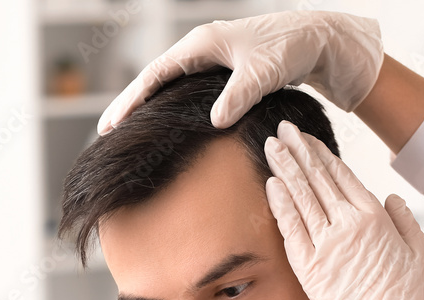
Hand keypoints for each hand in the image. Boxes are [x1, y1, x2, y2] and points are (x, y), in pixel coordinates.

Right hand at [97, 11, 383, 134]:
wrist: (317, 41)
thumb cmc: (290, 50)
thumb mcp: (263, 74)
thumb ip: (238, 96)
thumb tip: (215, 122)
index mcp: (202, 44)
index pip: (154, 76)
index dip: (131, 101)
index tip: (111, 125)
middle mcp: (201, 49)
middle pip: (155, 81)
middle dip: (130, 106)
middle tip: (106, 134)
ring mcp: (212, 60)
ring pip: (170, 87)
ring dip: (149, 108)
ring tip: (127, 134)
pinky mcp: (225, 72)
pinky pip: (188, 92)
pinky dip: (172, 109)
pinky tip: (167, 128)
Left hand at [264, 120, 423, 299]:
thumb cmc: (409, 298)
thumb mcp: (422, 253)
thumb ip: (406, 220)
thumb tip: (390, 197)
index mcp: (375, 218)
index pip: (341, 176)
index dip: (321, 154)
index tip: (307, 139)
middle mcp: (347, 225)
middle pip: (317, 179)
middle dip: (298, 151)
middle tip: (282, 130)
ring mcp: (325, 245)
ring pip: (300, 197)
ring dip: (285, 168)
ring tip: (272, 147)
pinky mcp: (308, 267)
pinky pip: (290, 228)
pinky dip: (280, 204)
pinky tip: (271, 184)